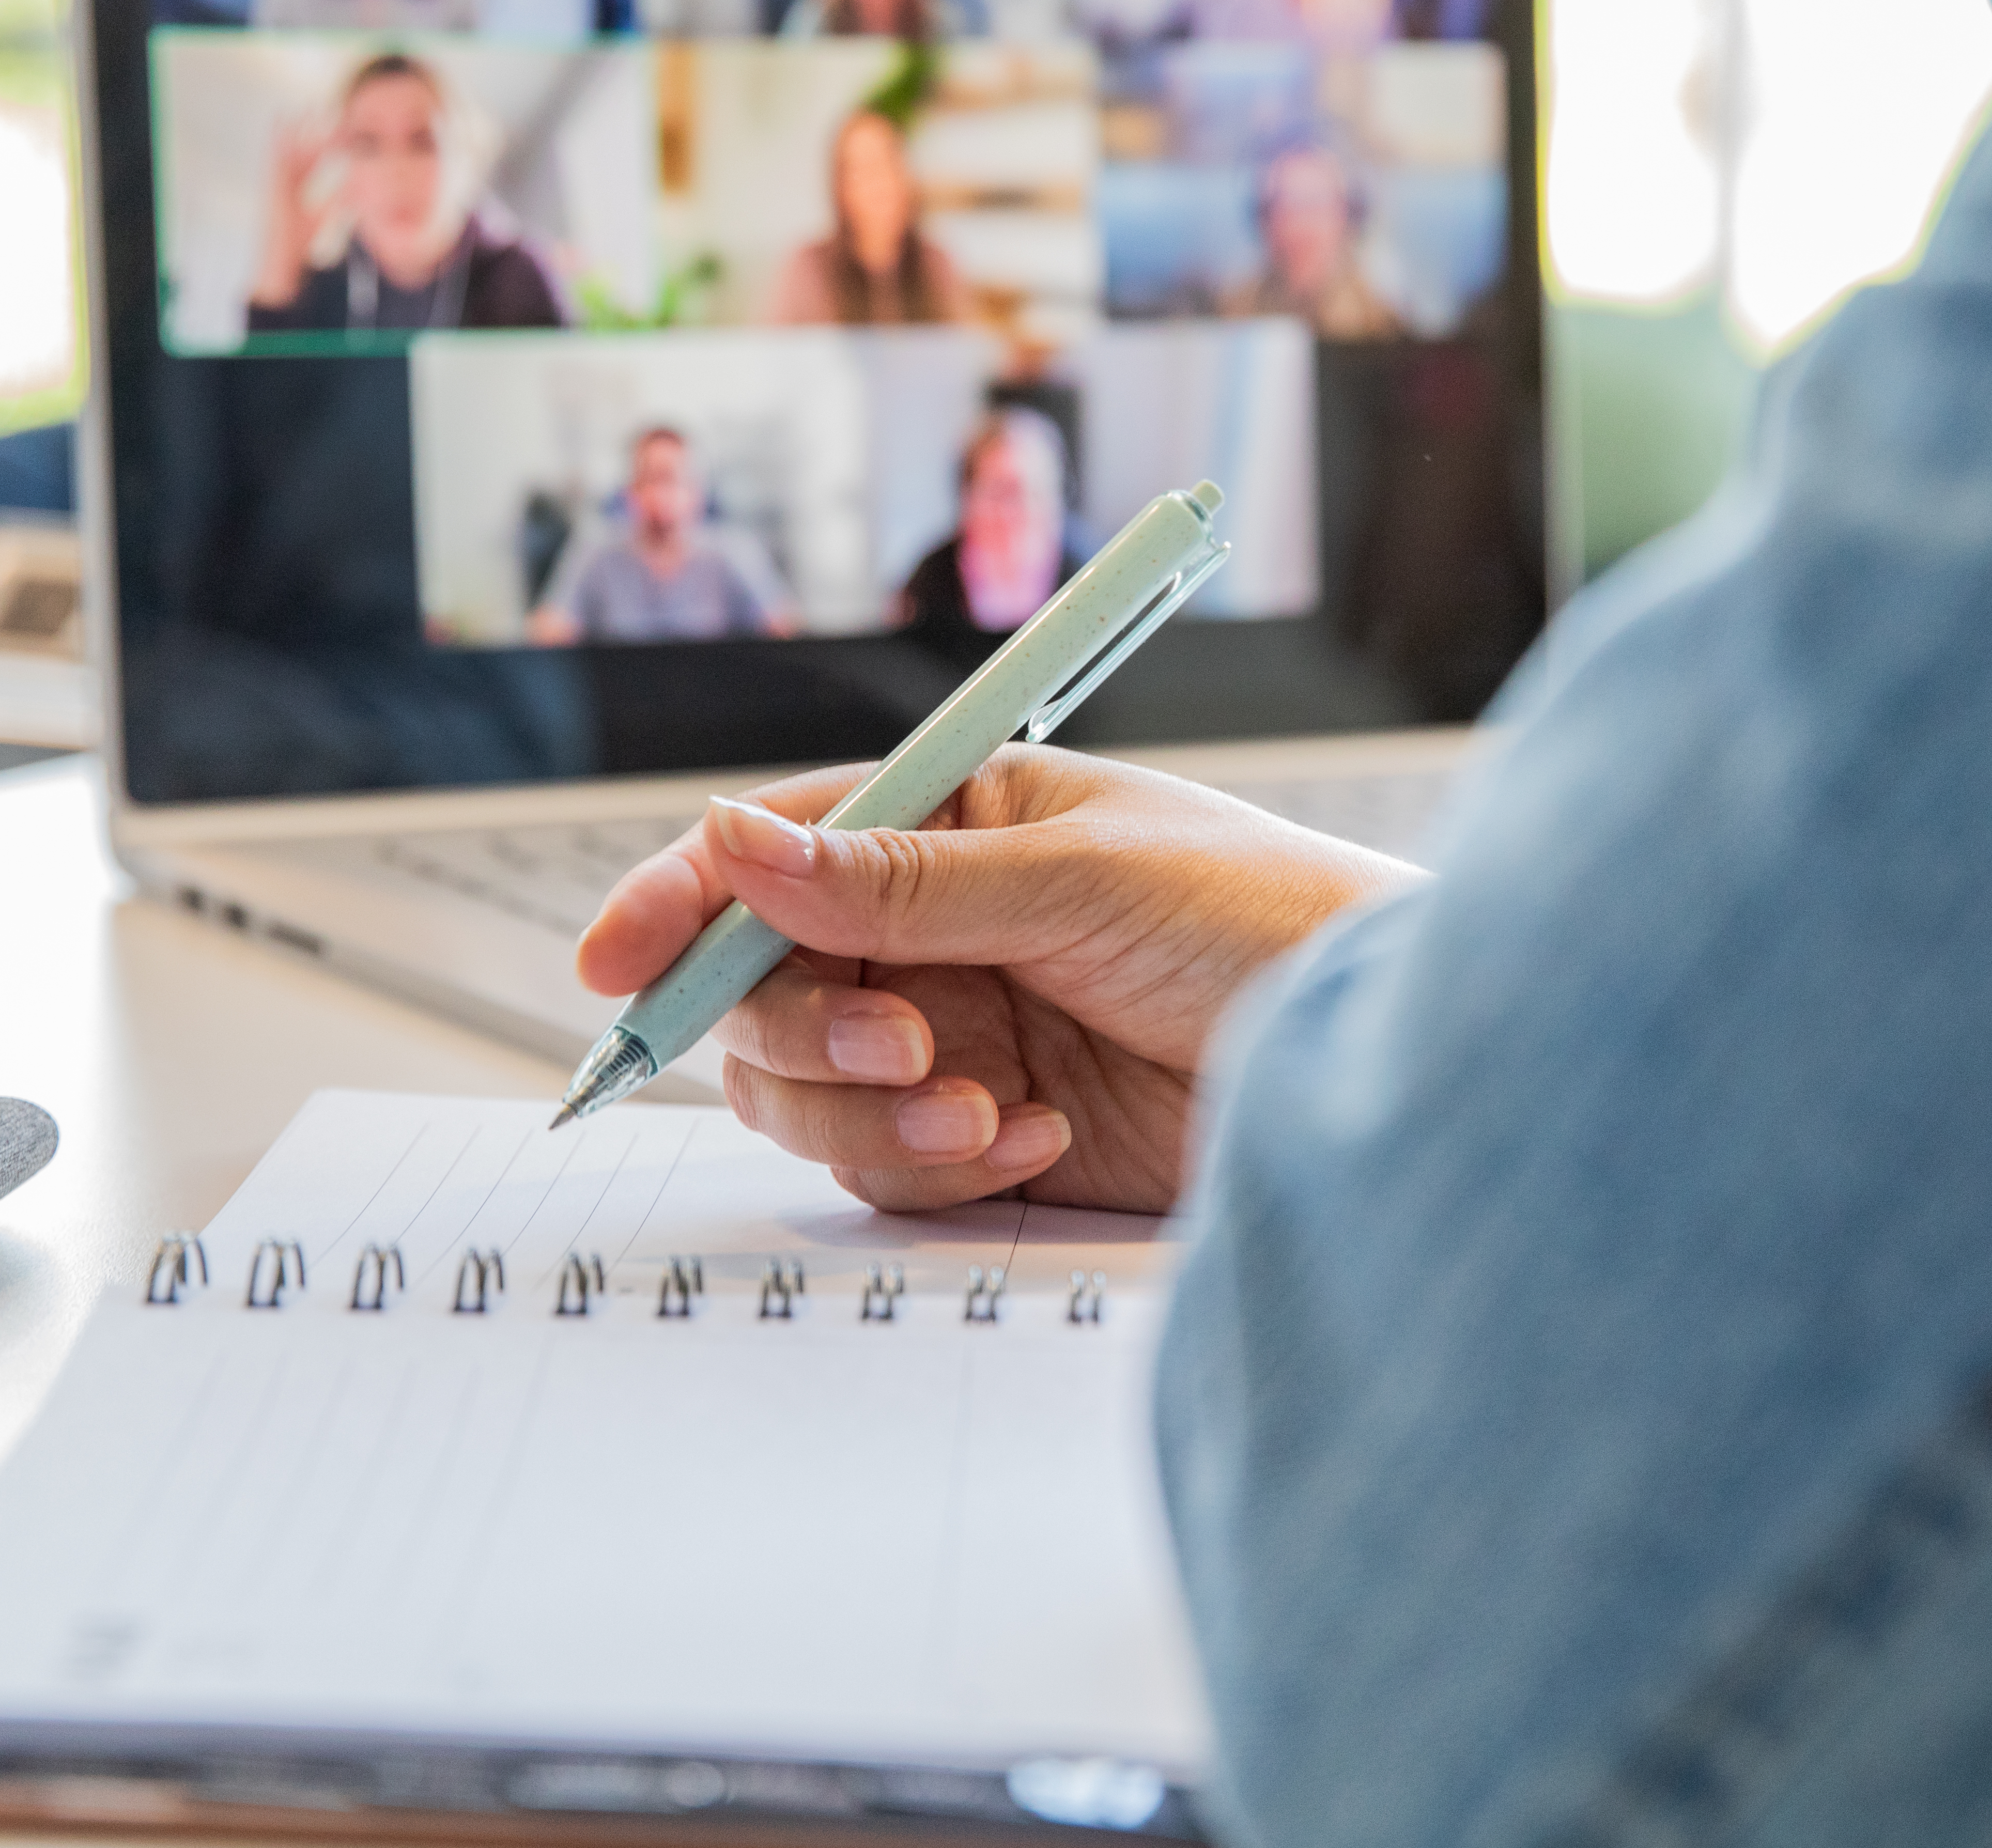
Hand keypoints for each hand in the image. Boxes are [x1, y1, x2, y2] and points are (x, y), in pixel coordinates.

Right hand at [249, 114, 334, 308]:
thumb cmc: (298, 241)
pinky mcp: (270, 181)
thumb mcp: (324, 215)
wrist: (282, 257)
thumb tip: (356, 189)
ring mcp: (277, 179)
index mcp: (298, 187)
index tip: (345, 132)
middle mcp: (287, 179)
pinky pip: (272, 152)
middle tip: (329, 110)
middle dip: (315, 130)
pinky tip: (282, 117)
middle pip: (304, 148)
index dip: (329, 145)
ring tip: (310, 105)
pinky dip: (276, 134)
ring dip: (299, 125)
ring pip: (290, 145)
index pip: (315, 159)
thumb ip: (336, 200)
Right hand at [574, 747, 1420, 1213]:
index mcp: (953, 823)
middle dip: (807, 1026)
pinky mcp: (986, 1138)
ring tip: (987, 1114)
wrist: (1375, 1063)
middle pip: (764, 984)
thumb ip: (899, 881)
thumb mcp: (1078, 877)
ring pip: (805, 1089)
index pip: (773, 850)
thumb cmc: (1264, 919)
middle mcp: (934, 929)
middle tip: (906, 1045)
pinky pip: (885, 1167)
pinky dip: (941, 1167)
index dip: (683, 901)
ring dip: (871, 1115)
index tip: (616, 961)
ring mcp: (954, 1036)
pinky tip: (1038, 1143)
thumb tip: (735, 841)